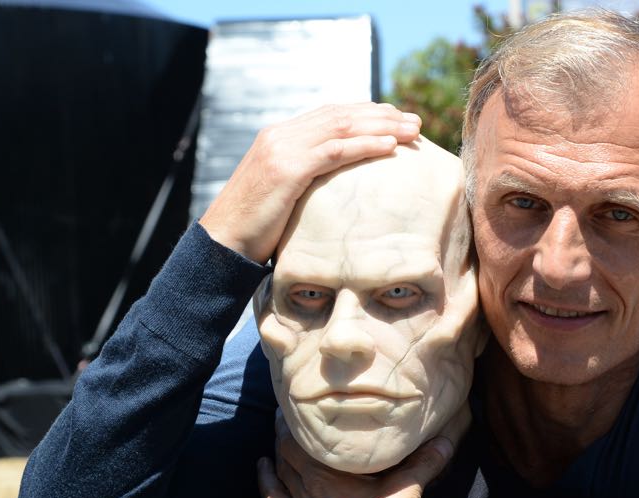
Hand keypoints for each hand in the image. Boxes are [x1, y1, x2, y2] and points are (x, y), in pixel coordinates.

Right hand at [200, 103, 420, 262]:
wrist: (223, 242)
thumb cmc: (256, 228)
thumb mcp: (282, 194)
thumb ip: (305, 179)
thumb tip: (338, 188)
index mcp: (279, 137)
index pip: (330, 114)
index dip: (366, 113)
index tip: (396, 118)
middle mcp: (280, 135)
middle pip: (341, 114)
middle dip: (381, 115)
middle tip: (415, 120)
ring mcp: (282, 149)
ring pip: (341, 127)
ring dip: (382, 126)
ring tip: (412, 130)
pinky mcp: (287, 169)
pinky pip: (334, 151)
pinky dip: (365, 145)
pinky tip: (390, 146)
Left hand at [259, 418, 453, 497]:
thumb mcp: (407, 488)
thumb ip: (423, 462)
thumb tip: (447, 440)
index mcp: (324, 480)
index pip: (293, 447)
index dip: (285, 429)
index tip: (283, 416)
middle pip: (282, 469)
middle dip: (277, 450)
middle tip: (275, 435)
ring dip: (265, 481)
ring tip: (262, 467)